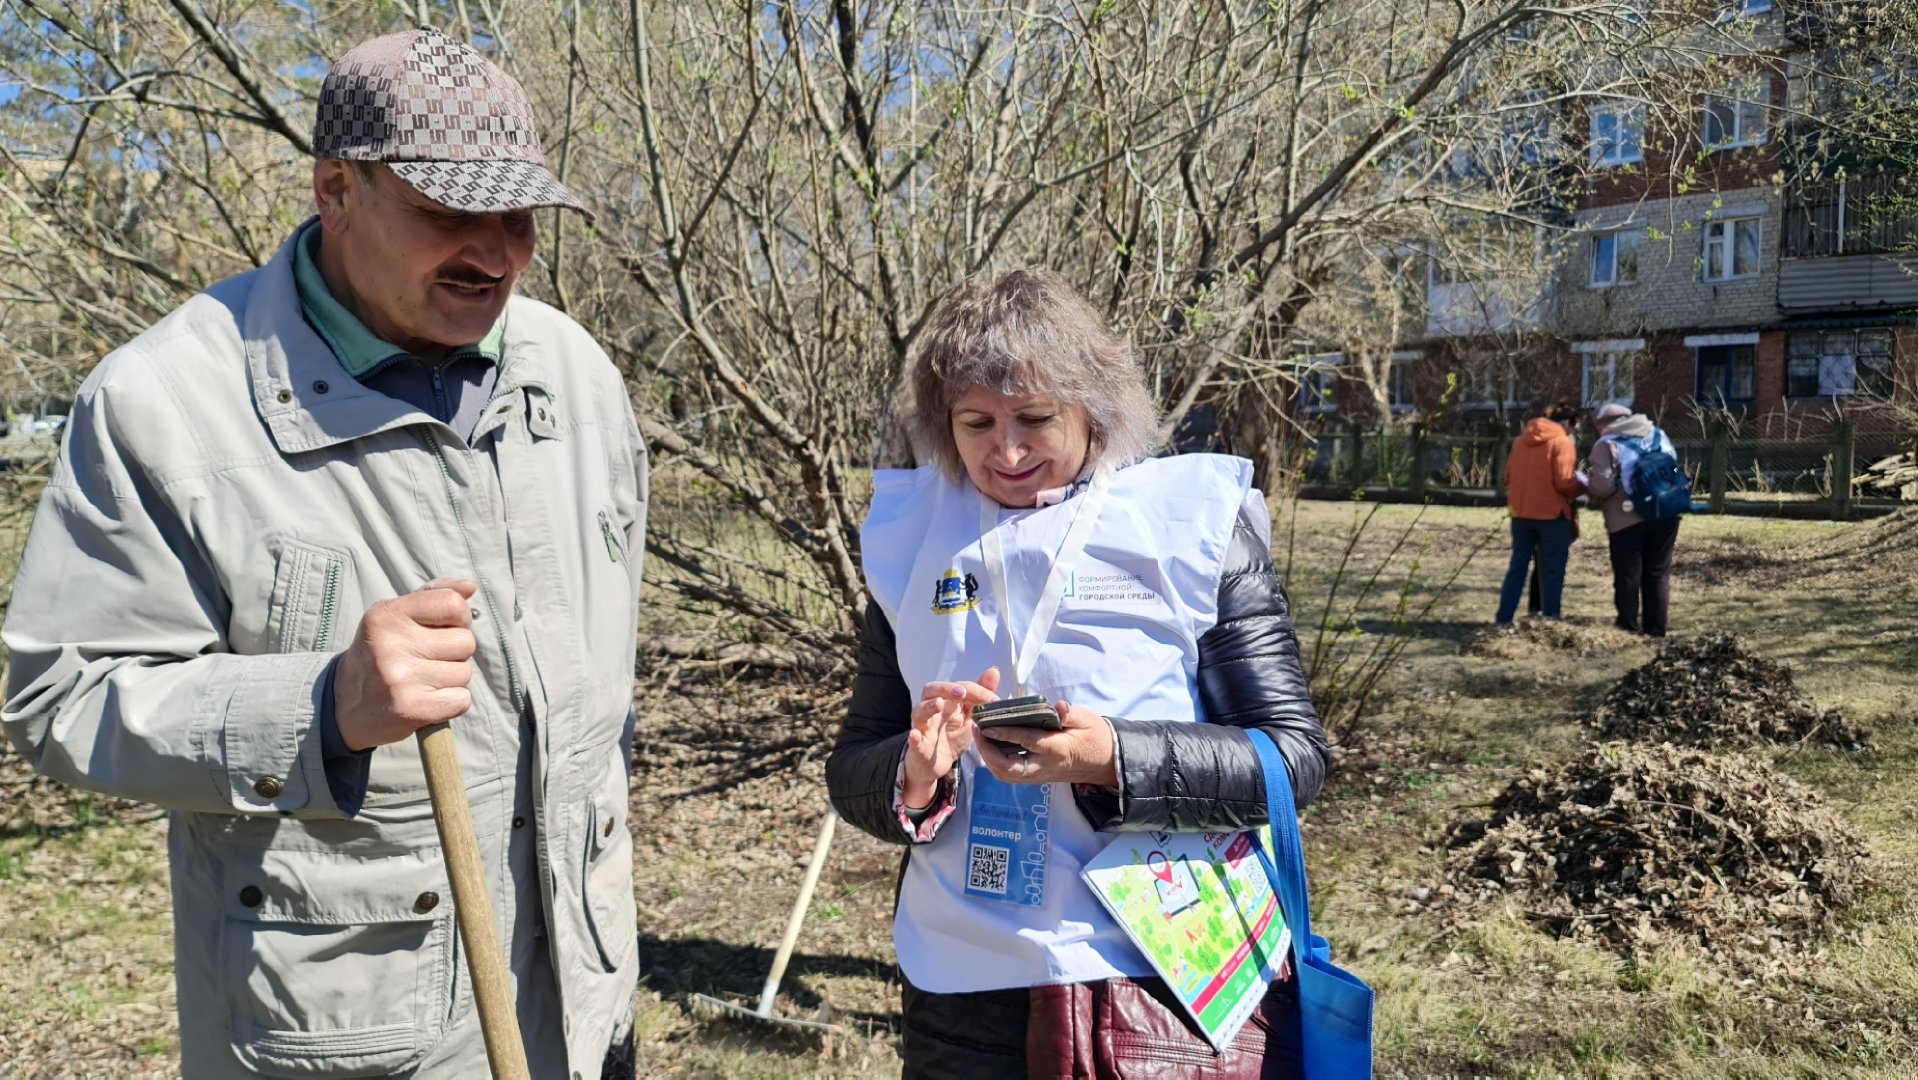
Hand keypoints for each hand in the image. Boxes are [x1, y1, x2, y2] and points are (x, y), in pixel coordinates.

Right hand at [333, 578, 478, 750]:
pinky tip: (426, 700)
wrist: (343, 704)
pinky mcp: (411, 709)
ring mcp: (401, 679)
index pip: (452, 604)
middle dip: (455, 653)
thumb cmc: (380, 653)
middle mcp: (391, 645)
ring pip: (465, 673)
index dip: (459, 618)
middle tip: (426, 661)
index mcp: (386, 614)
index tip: (444, 629)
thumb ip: (434, 595)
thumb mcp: (396, 616)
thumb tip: (469, 586)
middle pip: (465, 642)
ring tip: (422, 681)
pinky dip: (451, 702)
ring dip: (451, 680)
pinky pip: (462, 700)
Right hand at [903, 667, 999, 805]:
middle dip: (946, 689)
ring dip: (928, 707)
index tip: (994, 700)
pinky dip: (914, 738)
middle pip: (931, 690)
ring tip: (938, 705)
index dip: (977, 691)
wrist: (936, 764)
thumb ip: (980, 695)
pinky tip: (915, 735)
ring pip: (918, 712)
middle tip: (962, 692)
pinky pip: (913, 741)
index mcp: (945, 701)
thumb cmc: (951, 736)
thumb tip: (993, 671)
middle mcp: (931, 711)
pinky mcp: (918, 748)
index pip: (958, 688)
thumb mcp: (970, 717)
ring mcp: (922, 728)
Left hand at [974, 699, 1116, 786]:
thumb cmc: (1095, 737)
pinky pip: (1010, 774)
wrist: (1104, 762)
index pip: (1027, 741)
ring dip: (988, 758)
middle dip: (988, 751)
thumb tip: (1059, 706)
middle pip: (1008, 767)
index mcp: (1057, 749)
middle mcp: (1045, 765)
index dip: (1005, 733)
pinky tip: (990, 745)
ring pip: (1005, 774)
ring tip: (979, 736)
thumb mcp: (1088, 720)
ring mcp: (1039, 774)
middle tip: (977, 729)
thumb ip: (1071, 714)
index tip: (986, 725)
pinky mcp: (1036, 776)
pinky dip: (995, 762)